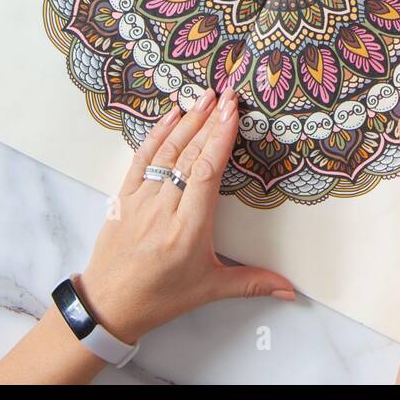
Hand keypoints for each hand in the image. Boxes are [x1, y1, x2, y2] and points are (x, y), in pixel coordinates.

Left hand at [77, 88, 293, 343]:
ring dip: (188, 121)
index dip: (220, 138)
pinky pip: (141, 158)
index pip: (206, 173)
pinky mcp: (123, 196)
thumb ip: (252, 284)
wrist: (108, 306)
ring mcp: (140, 200)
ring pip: (166, 152)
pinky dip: (157, 134)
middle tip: (228, 93)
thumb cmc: (160, 298)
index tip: (232, 112)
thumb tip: (291, 292)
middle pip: (189, 156)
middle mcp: (163, 210)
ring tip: (205, 96)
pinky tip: (171, 115)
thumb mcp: (209, 290)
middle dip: (210, 121)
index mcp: (187, 231)